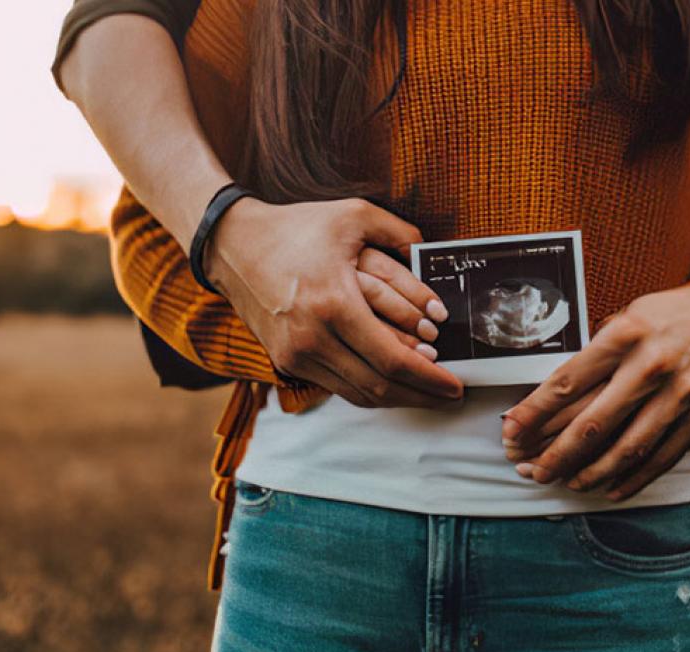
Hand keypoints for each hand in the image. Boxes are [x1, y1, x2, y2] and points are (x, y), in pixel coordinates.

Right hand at [205, 196, 463, 407]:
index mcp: (334, 304)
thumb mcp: (352, 215)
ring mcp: (297, 354)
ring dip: (398, 398)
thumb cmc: (295, 228)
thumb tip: (433, 251)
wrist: (232, 245)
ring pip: (358, 394)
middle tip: (450, 394)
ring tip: (427, 393)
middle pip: (379, 385)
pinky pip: (338, 386)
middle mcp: (313, 337)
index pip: (392, 359)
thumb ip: (399, 231)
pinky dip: (369, 389)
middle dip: (422, 395)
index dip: (430, 378)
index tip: (456, 384)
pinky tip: (392, 383)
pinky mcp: (287, 361)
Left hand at [500, 268, 689, 499]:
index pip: (567, 381)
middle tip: (529, 471)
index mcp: (626, 334)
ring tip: (565, 483)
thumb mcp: (633, 313)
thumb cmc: (681, 312)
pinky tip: (610, 489)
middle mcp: (651, 365)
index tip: (510, 431)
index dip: (533, 412)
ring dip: (589, 472)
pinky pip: (661, 457)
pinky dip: (633, 478)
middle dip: (554, 453)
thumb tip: (558, 391)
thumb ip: (600, 350)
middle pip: (591, 423)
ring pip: (625, 448)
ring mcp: (680, 394)